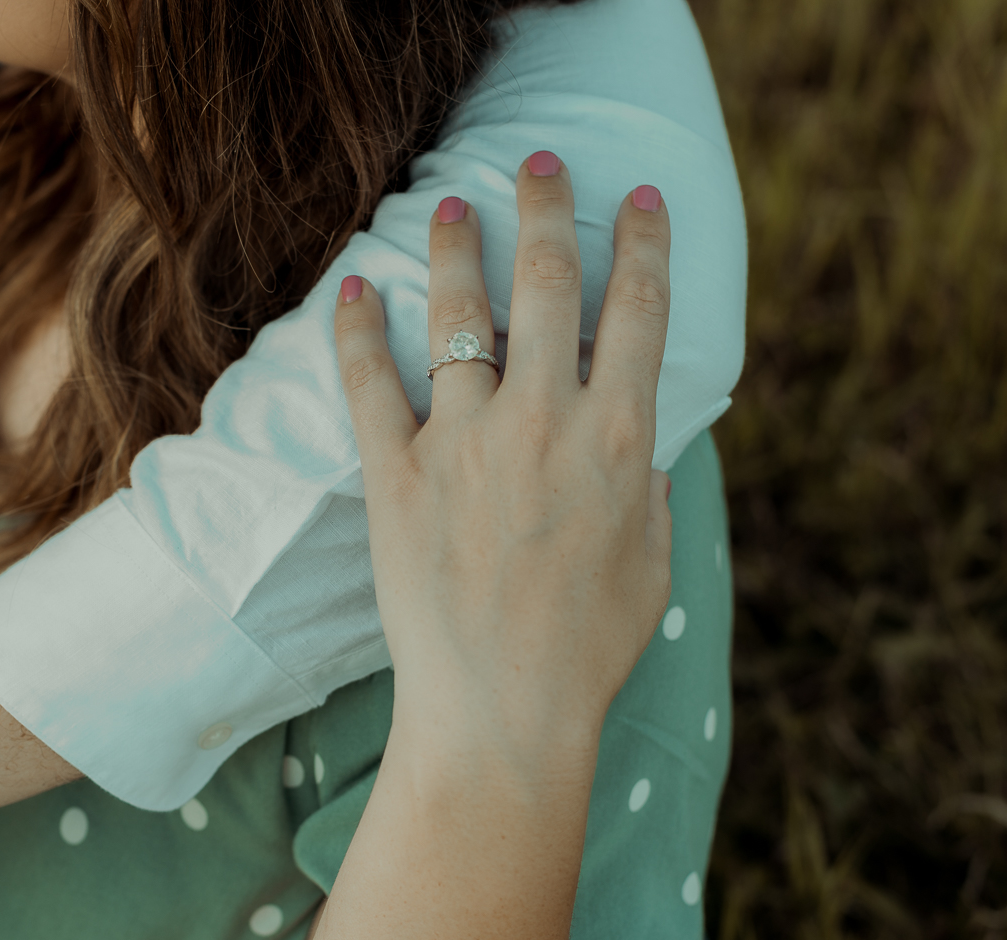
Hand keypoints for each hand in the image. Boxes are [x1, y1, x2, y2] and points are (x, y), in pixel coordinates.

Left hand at [332, 151, 672, 760]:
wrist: (501, 712)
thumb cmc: (588, 648)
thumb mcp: (652, 561)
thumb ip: (649, 485)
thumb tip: (645, 438)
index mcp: (619, 439)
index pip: (639, 313)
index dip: (642, 242)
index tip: (637, 195)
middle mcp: (545, 421)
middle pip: (548, 283)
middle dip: (546, 207)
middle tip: (536, 160)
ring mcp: (466, 442)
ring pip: (458, 314)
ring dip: (454, 246)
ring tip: (447, 201)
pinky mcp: (397, 474)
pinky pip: (370, 383)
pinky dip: (357, 330)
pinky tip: (354, 288)